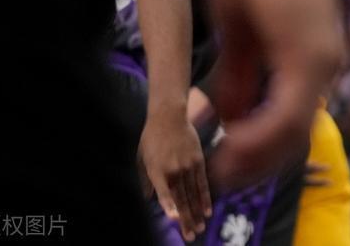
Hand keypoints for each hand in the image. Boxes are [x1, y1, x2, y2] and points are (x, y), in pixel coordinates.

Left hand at [141, 108, 210, 241]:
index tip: (173, 218)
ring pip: (193, 194)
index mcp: (157, 170)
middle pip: (181, 198)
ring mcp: (188, 166)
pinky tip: (207, 211)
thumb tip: (148, 199)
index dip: (169, 205)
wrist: (169, 116)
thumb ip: (146, 180)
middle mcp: (174, 170)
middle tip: (190, 236)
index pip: (164, 192)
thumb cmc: (151, 138)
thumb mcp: (142, 158)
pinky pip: (202, 183)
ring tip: (199, 229)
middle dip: (185, 219)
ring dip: (196, 213)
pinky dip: (205, 197)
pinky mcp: (198, 161)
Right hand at [208, 0, 343, 188]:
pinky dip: (258, 135)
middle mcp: (323, 64)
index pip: (287, 123)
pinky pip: (287, 113)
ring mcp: (322, 60)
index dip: (255, 150)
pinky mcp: (312, 52)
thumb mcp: (240, 27)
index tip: (222, 164)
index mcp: (309, 60)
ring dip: (253, 155)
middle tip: (217, 178)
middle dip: (253, 163)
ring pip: (291, 132)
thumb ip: (240, 72)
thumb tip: (231, 116)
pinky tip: (228, 144)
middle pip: (292, 137)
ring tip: (219, 170)